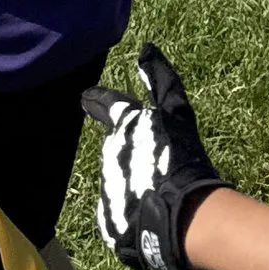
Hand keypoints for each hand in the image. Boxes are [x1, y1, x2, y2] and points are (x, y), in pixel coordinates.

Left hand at [83, 45, 225, 269]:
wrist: (176, 218)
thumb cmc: (182, 160)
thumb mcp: (177, 114)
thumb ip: (161, 80)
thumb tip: (145, 48)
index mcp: (125, 128)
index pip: (110, 107)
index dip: (99, 101)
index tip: (86, 97)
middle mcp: (110, 156)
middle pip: (119, 149)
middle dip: (131, 154)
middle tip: (154, 163)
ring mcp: (107, 190)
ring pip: (121, 183)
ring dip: (135, 185)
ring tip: (160, 194)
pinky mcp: (108, 221)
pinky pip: (120, 213)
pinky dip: (133, 212)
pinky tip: (151, 216)